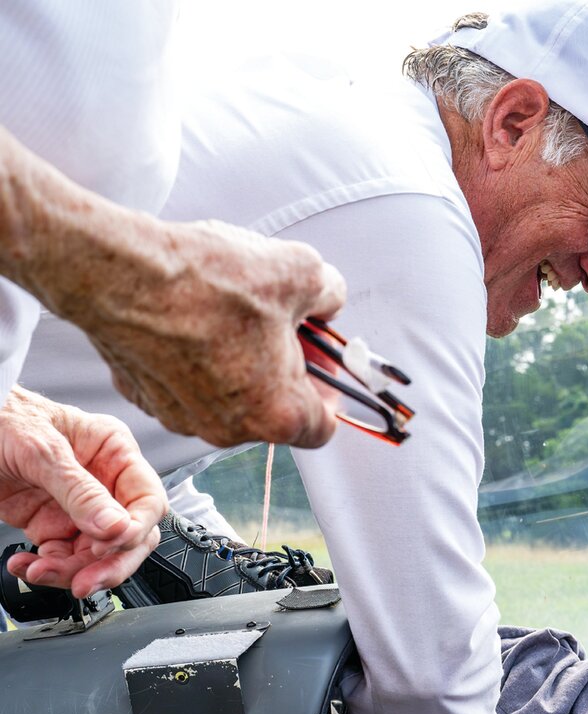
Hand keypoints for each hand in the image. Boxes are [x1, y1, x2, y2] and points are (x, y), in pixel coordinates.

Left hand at [0, 387, 165, 595]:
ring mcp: (77, 505)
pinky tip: (25, 564)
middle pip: (129, 535)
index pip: (146, 501)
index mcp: (114, 452)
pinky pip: (62, 556)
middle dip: (109, 563)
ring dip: (69, 571)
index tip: (109, 545)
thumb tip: (115, 527)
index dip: (135, 529)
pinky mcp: (50, 522)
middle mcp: (103, 481)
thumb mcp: (42, 450)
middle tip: (86, 582)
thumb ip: (79, 490)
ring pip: (96, 555)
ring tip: (38, 571)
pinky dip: (45, 568)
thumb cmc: (3, 416)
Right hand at [68, 217, 346, 448]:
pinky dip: (195, 358)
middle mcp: (227, 429)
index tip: (324, 362)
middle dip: (284, 370)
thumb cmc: (204, 281)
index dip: (330, 389)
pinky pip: (186, 384)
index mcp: (276, 414)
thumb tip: (328, 301)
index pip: (323, 427)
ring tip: (231, 313)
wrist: (119, 272)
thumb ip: (330, 296)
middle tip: (281, 326)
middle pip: (273, 410)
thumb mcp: (302, 272)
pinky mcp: (144, 397)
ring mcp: (181, 417)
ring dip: (239, 362)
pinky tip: (192, 319)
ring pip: (228, 397)